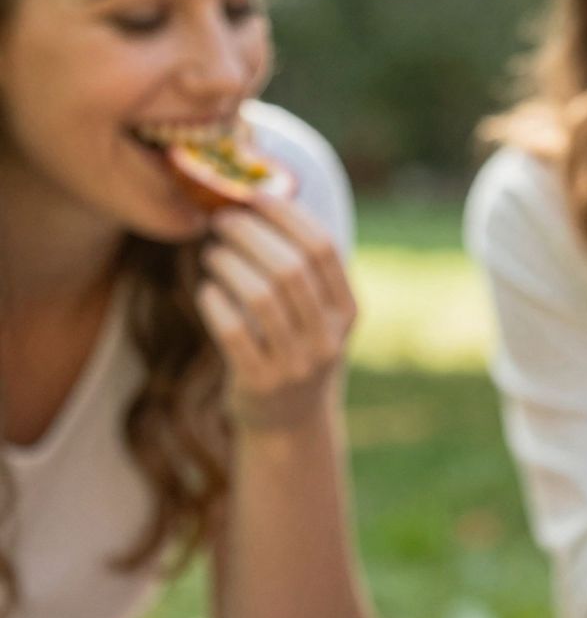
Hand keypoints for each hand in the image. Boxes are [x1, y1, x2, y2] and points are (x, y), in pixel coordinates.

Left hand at [197, 194, 355, 430]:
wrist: (287, 422)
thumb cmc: (292, 349)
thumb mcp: (314, 313)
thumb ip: (302, 269)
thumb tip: (260, 197)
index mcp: (347, 313)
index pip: (322, 249)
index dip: (285, 214)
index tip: (253, 195)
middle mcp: (328, 339)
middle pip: (289, 268)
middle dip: (248, 234)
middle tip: (220, 220)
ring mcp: (296, 365)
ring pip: (259, 297)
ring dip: (227, 264)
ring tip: (211, 253)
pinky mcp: (261, 384)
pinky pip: (232, 331)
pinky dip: (214, 301)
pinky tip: (207, 290)